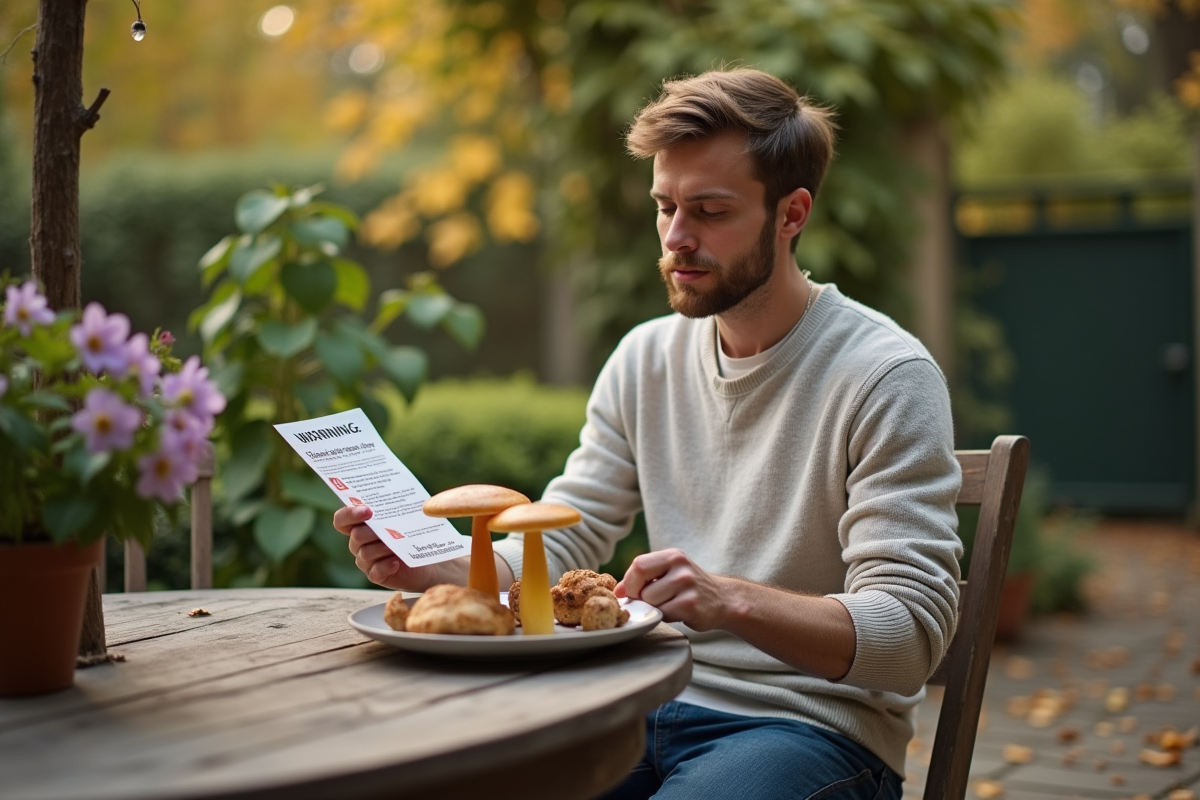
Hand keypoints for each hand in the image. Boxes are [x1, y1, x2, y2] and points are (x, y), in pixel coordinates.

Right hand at [332, 504, 441, 590]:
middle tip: (388, 528)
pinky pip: (374, 571)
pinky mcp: (376, 575)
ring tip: (397, 545)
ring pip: (365, 553)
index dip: (349, 514)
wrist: (426, 563)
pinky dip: (385, 566)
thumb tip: (406, 501)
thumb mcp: (406, 519)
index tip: (368, 511)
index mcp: (360, 525)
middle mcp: (359, 543)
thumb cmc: (413, 536)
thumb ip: (398, 509)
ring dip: (381, 548)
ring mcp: (365, 561)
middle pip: (356, 536)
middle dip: (372, 531)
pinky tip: (396, 562)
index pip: (342, 519)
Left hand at [615, 548, 729, 630]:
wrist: (724, 600)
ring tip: (669, 605)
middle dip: (640, 597)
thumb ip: (644, 577)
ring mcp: (687, 585)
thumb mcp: (669, 573)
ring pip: (650, 601)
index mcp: (672, 556)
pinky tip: (679, 612)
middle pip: (641, 586)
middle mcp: (680, 567)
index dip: (630, 582)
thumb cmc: (689, 587)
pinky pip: (663, 614)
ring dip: (654, 608)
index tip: (632, 592)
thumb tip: (618, 591)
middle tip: (650, 601)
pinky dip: (665, 617)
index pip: (638, 565)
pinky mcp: (691, 605)